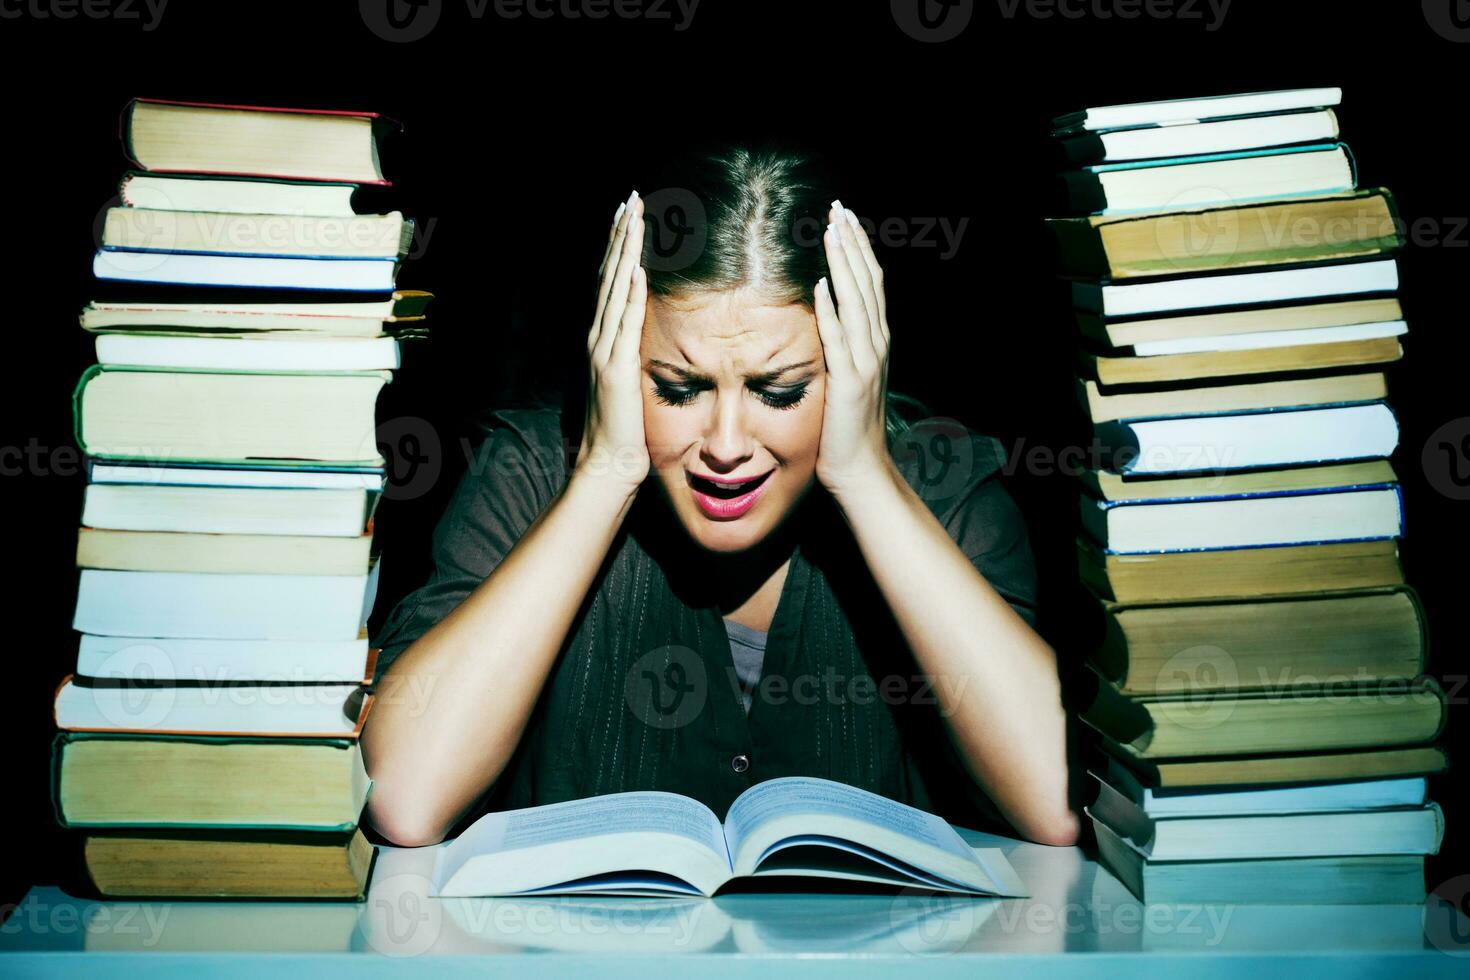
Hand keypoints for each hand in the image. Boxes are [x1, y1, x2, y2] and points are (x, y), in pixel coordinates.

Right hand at [576, 190, 650, 494]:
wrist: (607, 469)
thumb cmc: (624, 434)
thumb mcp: (629, 385)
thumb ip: (633, 357)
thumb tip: (646, 338)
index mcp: (604, 341)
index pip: (612, 284)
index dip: (619, 249)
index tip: (629, 216)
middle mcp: (599, 339)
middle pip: (610, 276)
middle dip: (621, 236)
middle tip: (631, 200)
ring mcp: (604, 352)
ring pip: (615, 291)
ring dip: (625, 252)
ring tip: (634, 218)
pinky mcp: (616, 370)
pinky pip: (626, 324)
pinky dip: (631, 294)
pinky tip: (639, 268)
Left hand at [813, 200, 897, 501]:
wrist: (860, 469)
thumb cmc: (847, 426)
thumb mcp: (849, 375)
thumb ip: (845, 342)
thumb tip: (827, 307)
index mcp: (877, 340)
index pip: (870, 284)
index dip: (859, 249)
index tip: (845, 218)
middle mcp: (877, 344)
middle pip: (867, 282)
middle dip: (852, 243)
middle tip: (838, 208)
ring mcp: (865, 362)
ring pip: (856, 302)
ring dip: (843, 264)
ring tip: (831, 231)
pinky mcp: (849, 381)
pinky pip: (838, 339)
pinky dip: (830, 310)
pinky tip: (819, 285)